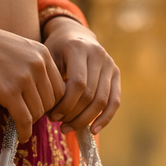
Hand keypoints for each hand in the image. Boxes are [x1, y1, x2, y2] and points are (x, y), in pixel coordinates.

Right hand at [0, 6, 65, 142]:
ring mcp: (23, 78)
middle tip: (28, 116)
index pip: (61, 89)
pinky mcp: (8, 92)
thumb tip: (43, 94)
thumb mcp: (19, 49)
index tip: (41, 109)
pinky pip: (25, 120)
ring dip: (30, 121)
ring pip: (38, 113)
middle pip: (51, 103)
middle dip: (41, 113)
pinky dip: (24, 132)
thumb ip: (35, 66)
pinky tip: (21, 136)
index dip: (53, 104)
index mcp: (43, 53)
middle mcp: (38, 65)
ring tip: (19, 121)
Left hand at [43, 18, 120, 134]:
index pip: (78, 84)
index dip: (66, 105)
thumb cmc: (56, 51)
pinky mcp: (116, 74)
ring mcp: (110, 64)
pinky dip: (105, 118)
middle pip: (90, 95)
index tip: (52, 117)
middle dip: (73, 114)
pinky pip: (115, 101)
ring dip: (85, 119)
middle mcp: (98, 54)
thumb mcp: (49, 59)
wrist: (74, 35)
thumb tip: (50, 112)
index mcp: (79, 48)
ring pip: (102, 101)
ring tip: (69, 128)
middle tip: (59, 125)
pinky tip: (93, 130)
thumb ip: (51, 82)